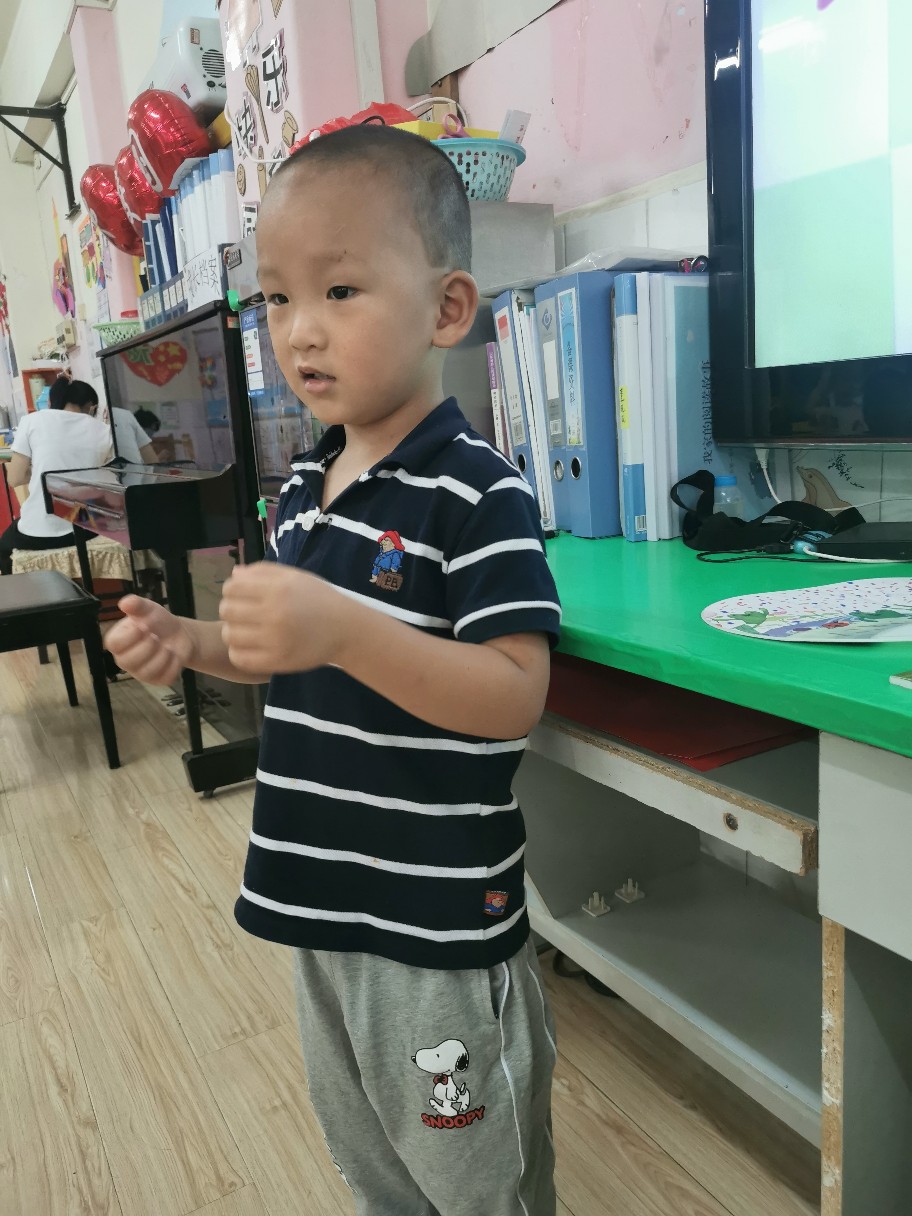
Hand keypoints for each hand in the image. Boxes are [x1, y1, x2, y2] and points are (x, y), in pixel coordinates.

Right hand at [104, 595, 195, 684]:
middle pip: (127, 662)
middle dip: (147, 647)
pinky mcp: (157, 680)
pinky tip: (174, 656)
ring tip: (166, 646)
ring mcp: (140, 672)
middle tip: (156, 637)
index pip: (114, 645)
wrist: (178, 634)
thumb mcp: (148, 608)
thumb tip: (125, 602)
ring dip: (162, 656)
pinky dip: (173, 665)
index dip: (130, 636)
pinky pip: (164, 678)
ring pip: (146, 673)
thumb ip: (137, 605)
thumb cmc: (157, 621)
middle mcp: (125, 659)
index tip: (142, 627)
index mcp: (118, 641)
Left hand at [219, 562, 347, 674]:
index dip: (231, 590)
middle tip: (244, 614)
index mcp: (278, 589)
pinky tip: (250, 646)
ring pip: (230, 635)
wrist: (346, 629)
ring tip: (246, 630)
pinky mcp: (277, 662)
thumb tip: (234, 575)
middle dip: (230, 609)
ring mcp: (275, 640)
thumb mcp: (296, 576)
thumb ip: (264, 571)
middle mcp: (274, 614)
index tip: (242, 595)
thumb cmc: (319, 599)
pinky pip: (239, 658)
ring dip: (233, 631)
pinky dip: (238, 652)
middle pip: (227, 611)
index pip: (232, 588)